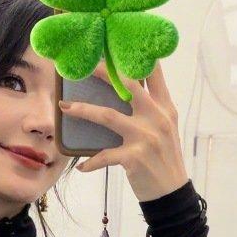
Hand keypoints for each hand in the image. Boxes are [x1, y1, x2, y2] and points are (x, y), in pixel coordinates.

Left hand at [61, 60, 188, 202]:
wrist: (171, 193)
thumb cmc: (163, 159)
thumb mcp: (165, 129)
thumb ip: (151, 108)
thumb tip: (126, 89)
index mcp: (165, 107)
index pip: (154, 72)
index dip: (135, 55)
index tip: (114, 43)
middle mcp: (157, 117)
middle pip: (126, 85)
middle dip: (101, 72)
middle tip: (81, 66)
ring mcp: (146, 136)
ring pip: (108, 115)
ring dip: (82, 110)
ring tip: (64, 107)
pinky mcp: (134, 157)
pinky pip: (104, 156)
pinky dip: (90, 162)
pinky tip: (81, 166)